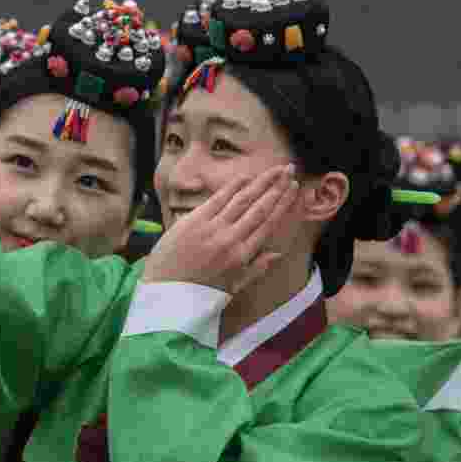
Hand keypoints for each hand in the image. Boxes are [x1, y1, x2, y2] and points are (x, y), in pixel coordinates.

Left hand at [141, 164, 298, 291]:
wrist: (165, 291)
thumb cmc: (198, 292)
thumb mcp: (232, 288)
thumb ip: (256, 269)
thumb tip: (278, 254)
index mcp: (242, 256)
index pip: (269, 223)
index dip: (283, 203)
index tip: (295, 188)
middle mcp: (230, 239)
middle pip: (260, 207)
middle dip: (277, 186)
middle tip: (290, 169)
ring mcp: (211, 228)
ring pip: (242, 200)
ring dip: (260, 182)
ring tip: (274, 169)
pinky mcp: (193, 221)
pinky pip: (217, 199)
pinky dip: (232, 186)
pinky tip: (245, 176)